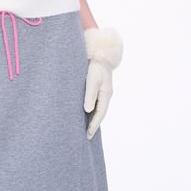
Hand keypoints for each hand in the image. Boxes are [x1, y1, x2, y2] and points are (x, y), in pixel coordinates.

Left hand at [82, 26, 122, 140]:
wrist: (100, 54)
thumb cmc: (95, 67)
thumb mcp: (92, 80)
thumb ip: (90, 95)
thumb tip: (88, 110)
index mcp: (106, 95)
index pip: (100, 114)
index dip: (94, 125)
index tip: (87, 135)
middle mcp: (106, 95)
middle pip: (100, 113)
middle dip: (94, 124)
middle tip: (86, 136)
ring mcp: (103, 91)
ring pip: (98, 108)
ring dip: (92, 118)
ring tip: (85, 128)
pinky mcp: (98, 87)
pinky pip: (95, 102)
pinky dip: (91, 110)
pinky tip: (85, 112)